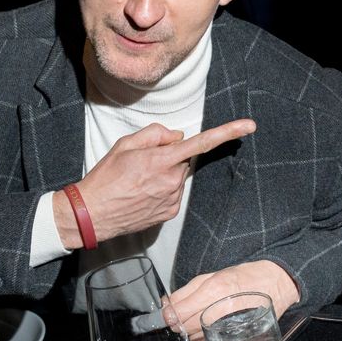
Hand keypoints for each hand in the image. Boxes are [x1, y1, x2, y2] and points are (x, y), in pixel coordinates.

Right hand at [54, 118, 255, 246]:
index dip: (228, 132)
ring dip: (164, 174)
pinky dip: (162, 189)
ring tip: (138, 182)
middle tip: (142, 164)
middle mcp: (172, 180)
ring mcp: (172, 199)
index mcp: (161, 160)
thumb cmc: (105, 177)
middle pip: (183, 159)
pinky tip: (142, 194)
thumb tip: (177, 137)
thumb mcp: (125, 145)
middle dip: (169, 157)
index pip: (201, 142)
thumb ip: (155, 134)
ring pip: (178, 176)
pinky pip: (174, 193)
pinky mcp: (170, 212)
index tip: (250, 126)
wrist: (92, 214)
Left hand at [166, 260, 300, 340]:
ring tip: (197, 319)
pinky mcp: (235, 336)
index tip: (166, 314)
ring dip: (190, 331)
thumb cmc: (244, 277)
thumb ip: (187, 291)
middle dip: (178, 322)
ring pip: (195, 337)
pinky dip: (202, 337)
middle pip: (186, 326)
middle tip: (180, 316)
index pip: (180, 311)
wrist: (275, 284)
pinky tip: (207, 327)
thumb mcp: (213, 275)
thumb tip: (166, 305)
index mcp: (214, 290)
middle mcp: (221, 309)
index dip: (168, 314)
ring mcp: (229, 325)